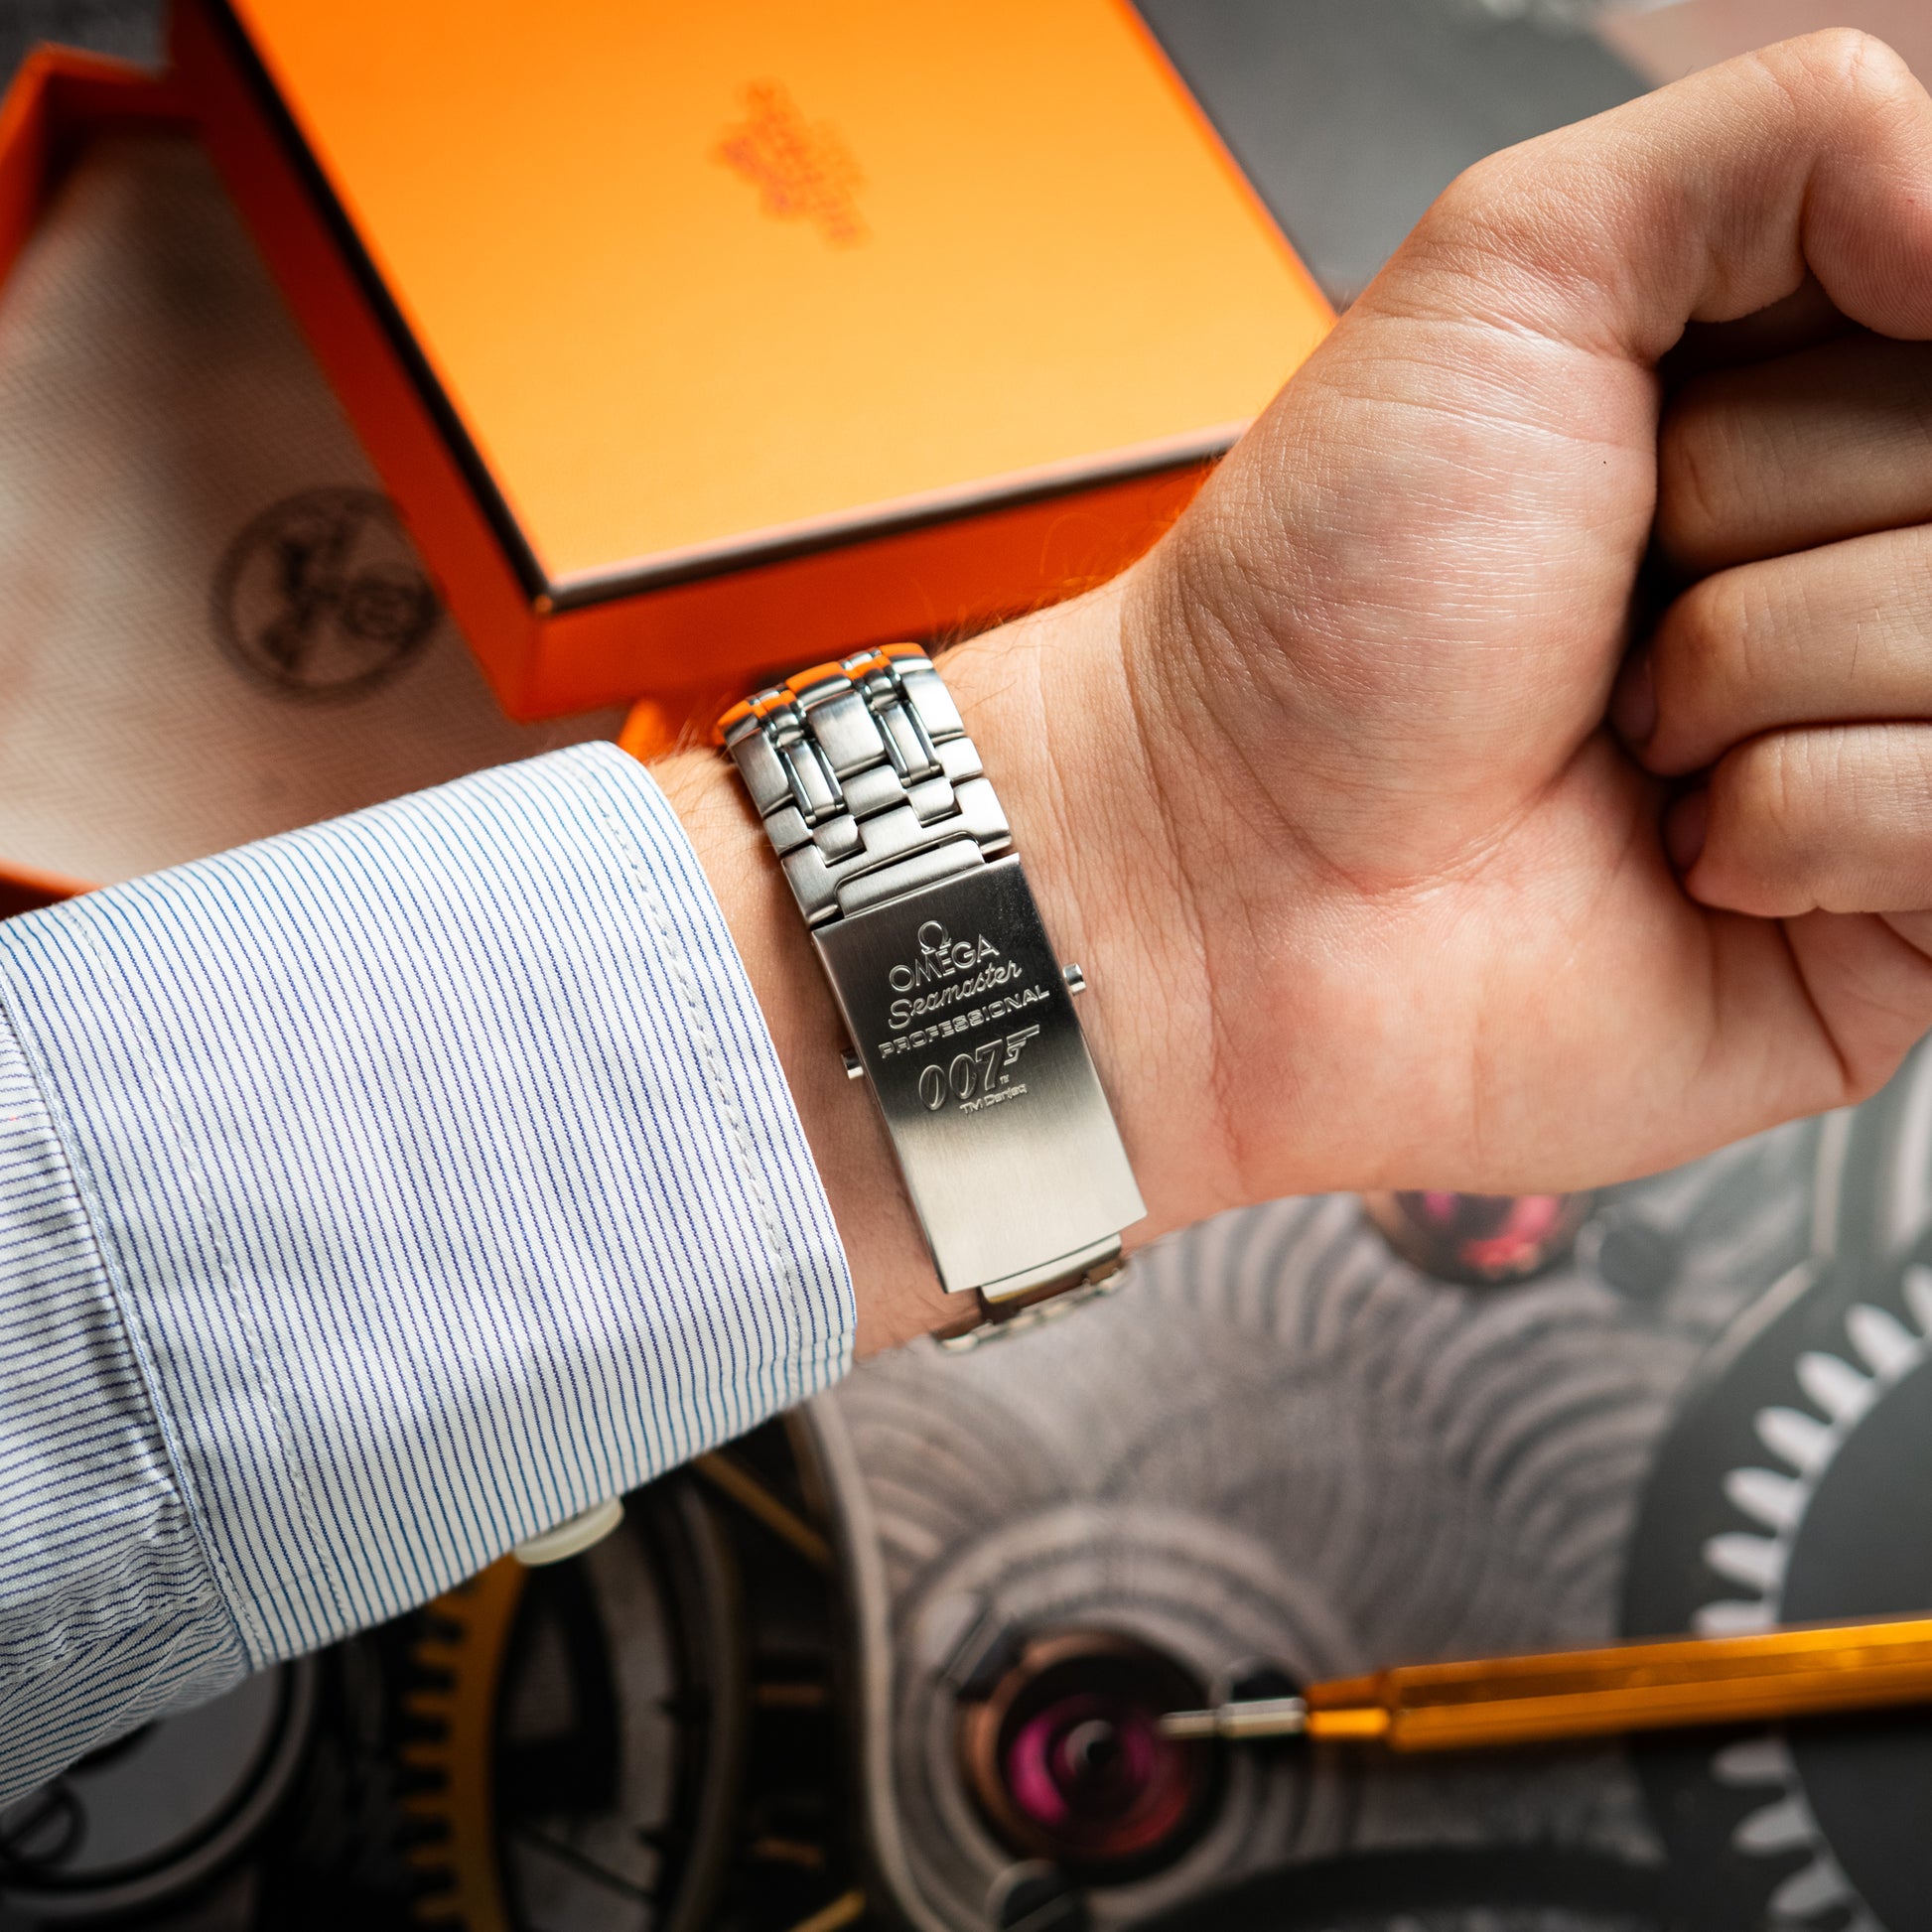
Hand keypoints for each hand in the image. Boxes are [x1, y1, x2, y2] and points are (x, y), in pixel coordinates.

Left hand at [665, 33, 1931, 1348]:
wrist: (1226, 861)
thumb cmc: (1322, 602)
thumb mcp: (1516, 263)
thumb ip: (1787, 147)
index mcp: (1794, 406)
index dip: (1832, 371)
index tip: (1677, 416)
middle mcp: (1845, 568)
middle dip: (1754, 508)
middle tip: (1609, 587)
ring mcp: (1874, 744)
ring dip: (1748, 669)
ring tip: (1615, 727)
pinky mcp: (1883, 921)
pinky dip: (1781, 820)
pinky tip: (1663, 844)